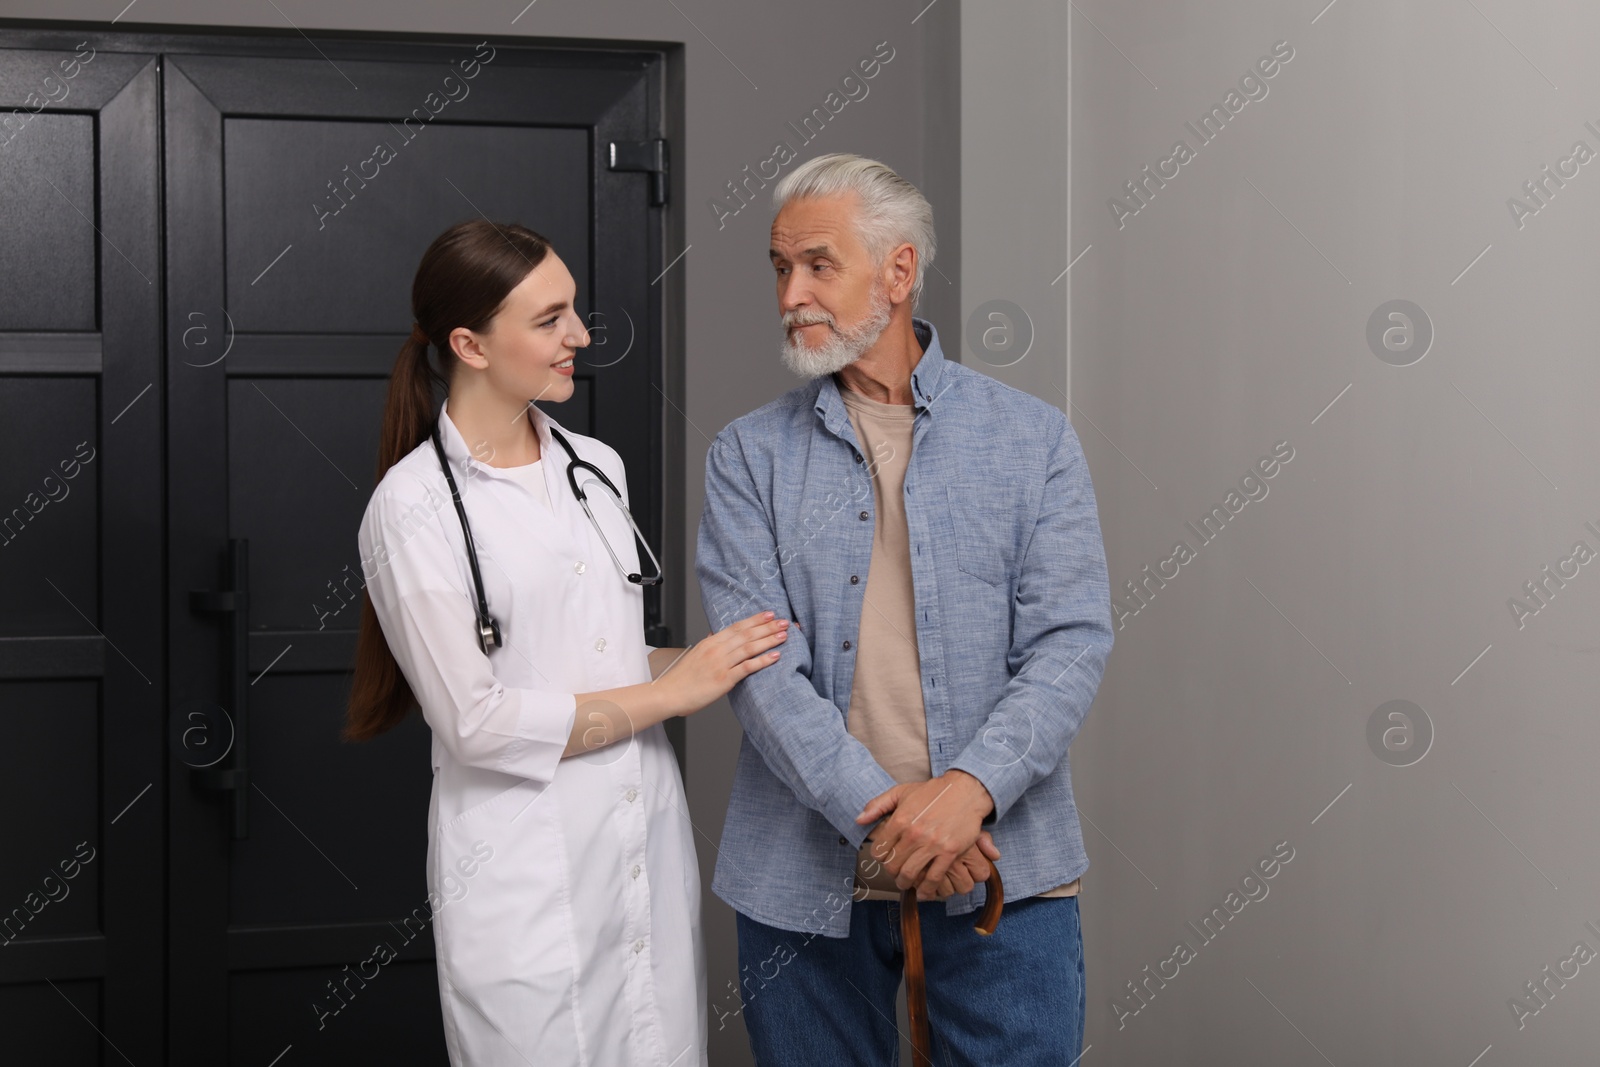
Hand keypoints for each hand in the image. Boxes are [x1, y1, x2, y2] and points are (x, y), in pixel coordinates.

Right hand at [660, 611, 788, 714]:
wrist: (668, 694)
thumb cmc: (680, 679)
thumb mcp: (694, 655)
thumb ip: (707, 645)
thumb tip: (714, 635)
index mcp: (710, 642)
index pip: (737, 626)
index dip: (755, 619)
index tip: (769, 614)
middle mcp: (716, 649)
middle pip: (747, 634)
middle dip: (768, 627)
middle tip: (785, 622)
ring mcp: (721, 664)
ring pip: (749, 647)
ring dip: (769, 640)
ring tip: (784, 636)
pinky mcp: (724, 679)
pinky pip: (748, 667)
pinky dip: (763, 660)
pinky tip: (776, 656)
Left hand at [855, 770, 995, 894]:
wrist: (965, 791)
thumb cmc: (933, 792)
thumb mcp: (902, 792)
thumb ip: (877, 805)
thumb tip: (859, 820)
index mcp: (900, 819)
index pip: (879, 851)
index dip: (880, 858)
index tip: (886, 858)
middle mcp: (914, 834)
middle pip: (893, 865)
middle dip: (892, 873)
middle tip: (896, 874)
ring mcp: (932, 844)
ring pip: (910, 874)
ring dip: (906, 884)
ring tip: (907, 884)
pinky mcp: (949, 852)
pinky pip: (933, 878)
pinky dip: (927, 889)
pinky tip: (924, 891)